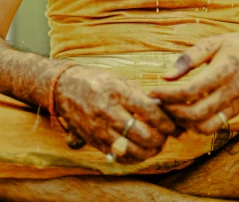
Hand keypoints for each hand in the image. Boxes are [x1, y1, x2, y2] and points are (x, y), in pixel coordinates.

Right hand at [55, 65, 175, 163]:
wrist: (65, 89)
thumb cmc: (96, 81)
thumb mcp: (119, 80)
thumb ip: (140, 95)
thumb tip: (164, 108)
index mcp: (117, 92)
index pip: (149, 110)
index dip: (165, 120)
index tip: (173, 123)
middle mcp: (108, 112)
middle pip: (143, 135)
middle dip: (161, 138)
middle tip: (166, 135)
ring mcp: (101, 130)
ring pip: (133, 150)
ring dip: (150, 151)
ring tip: (156, 144)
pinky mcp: (96, 142)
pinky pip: (120, 157)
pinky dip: (135, 158)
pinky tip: (141, 151)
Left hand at [149, 31, 238, 134]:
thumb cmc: (237, 45)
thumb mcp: (213, 42)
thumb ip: (189, 58)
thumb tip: (166, 75)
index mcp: (223, 70)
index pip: (191, 91)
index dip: (168, 94)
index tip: (152, 91)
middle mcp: (230, 92)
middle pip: (195, 113)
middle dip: (171, 111)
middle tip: (157, 102)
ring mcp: (234, 105)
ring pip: (204, 126)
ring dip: (183, 122)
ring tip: (169, 109)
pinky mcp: (236, 112)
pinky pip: (213, 127)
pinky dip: (195, 125)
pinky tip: (184, 114)